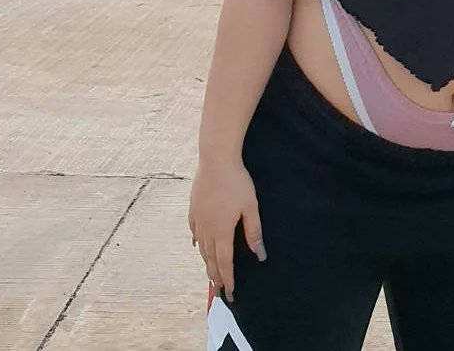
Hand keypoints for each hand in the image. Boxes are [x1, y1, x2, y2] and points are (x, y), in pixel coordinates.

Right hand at [188, 158, 265, 303]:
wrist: (215, 160)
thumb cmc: (237, 181)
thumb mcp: (250, 206)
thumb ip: (254, 231)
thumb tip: (259, 255)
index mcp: (222, 231)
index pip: (225, 262)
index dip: (228, 279)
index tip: (230, 293)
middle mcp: (207, 229)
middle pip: (211, 259)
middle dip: (216, 276)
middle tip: (219, 290)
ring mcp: (198, 219)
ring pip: (202, 247)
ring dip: (206, 262)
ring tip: (210, 274)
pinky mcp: (193, 208)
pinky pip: (195, 232)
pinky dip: (198, 243)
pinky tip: (199, 246)